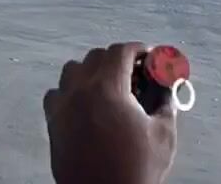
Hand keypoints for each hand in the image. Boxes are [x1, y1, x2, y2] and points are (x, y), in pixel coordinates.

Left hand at [45, 43, 176, 183]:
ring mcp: (62, 107)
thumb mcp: (163, 135)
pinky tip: (86, 104)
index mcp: (107, 90)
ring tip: (110, 87)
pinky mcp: (52, 123)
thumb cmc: (135, 171)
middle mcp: (79, 92)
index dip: (138, 50)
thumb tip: (168, 90)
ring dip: (91, 71)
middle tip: (136, 73)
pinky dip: (71, 91)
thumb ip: (166, 104)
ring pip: (72, 70)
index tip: (148, 56)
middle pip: (95, 57)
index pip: (120, 52)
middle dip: (117, 59)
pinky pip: (57, 93)